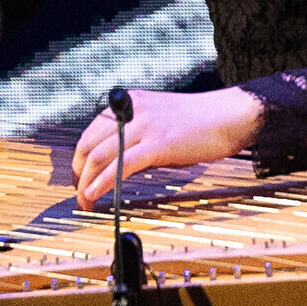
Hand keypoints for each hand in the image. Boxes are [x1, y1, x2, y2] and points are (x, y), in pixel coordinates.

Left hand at [68, 87, 264, 207]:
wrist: (228, 116)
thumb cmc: (197, 122)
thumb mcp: (157, 121)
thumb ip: (135, 136)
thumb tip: (117, 163)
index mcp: (129, 104)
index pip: (90, 132)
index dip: (79, 158)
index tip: (78, 176)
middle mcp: (131, 111)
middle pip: (89, 145)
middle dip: (78, 173)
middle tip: (78, 192)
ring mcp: (144, 127)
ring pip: (101, 156)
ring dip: (86, 182)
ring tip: (84, 201)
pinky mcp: (158, 144)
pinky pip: (121, 165)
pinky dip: (102, 182)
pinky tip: (94, 194)